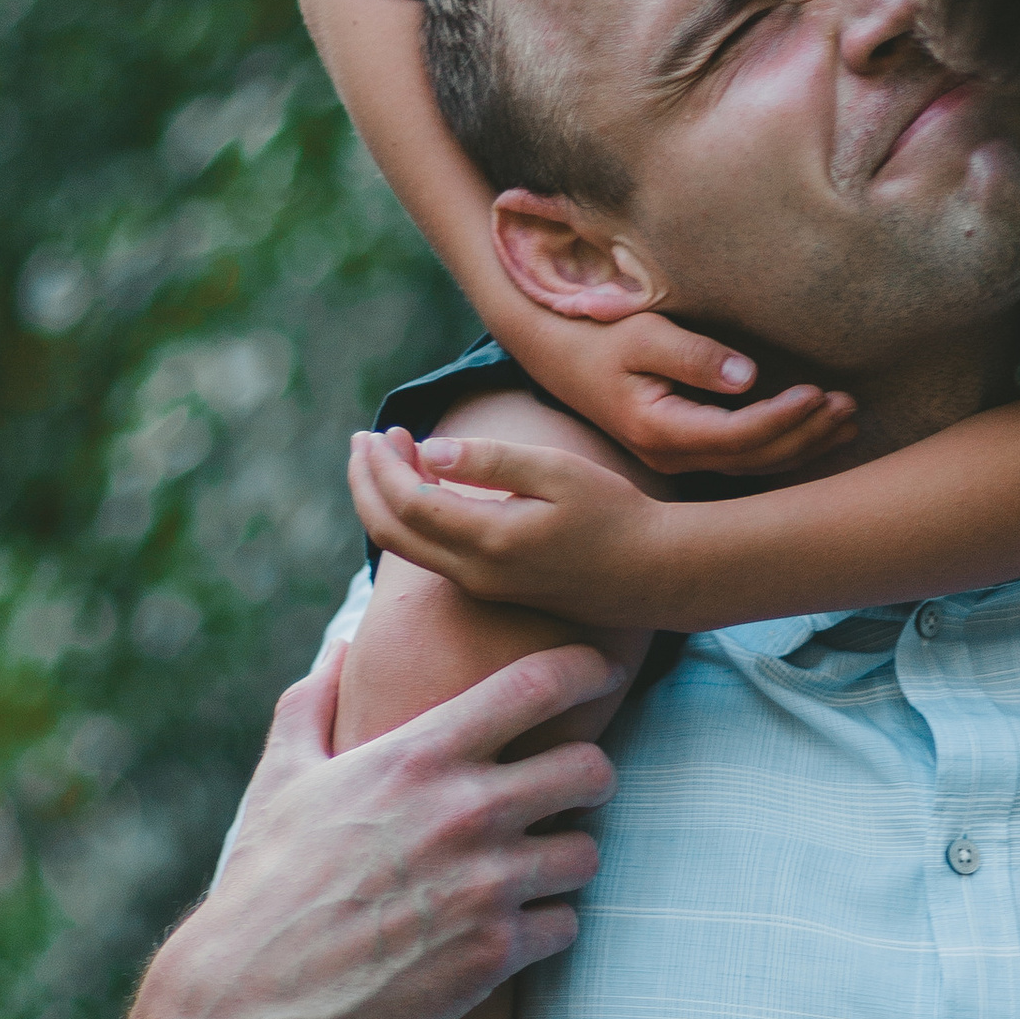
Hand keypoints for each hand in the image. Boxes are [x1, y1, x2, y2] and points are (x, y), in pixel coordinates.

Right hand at [136, 639, 622, 1018]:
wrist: (255, 996)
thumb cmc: (267, 880)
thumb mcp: (282, 779)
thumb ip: (315, 704)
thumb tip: (341, 648)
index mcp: (420, 757)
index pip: (537, 685)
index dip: (584, 668)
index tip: (601, 672)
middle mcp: (465, 813)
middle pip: (591, 770)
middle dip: (589, 777)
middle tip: (569, 791)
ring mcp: (486, 885)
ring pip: (587, 853)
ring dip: (566, 859)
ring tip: (534, 868)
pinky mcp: (495, 953)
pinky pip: (565, 925)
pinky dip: (544, 927)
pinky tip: (510, 927)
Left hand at [349, 425, 676, 621]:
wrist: (655, 574)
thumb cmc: (614, 514)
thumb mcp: (557, 472)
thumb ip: (491, 460)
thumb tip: (430, 451)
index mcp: (489, 541)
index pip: (408, 503)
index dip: (384, 465)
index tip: (383, 429)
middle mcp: (476, 574)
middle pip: (390, 533)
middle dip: (367, 484)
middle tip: (364, 441)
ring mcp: (483, 587)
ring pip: (406, 548)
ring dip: (386, 501)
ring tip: (386, 456)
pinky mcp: (494, 588)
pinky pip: (432, 555)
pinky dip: (413, 518)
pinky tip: (423, 487)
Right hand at [505, 301, 854, 478]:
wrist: (558, 355)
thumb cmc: (600, 335)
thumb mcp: (643, 334)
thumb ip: (694, 355)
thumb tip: (748, 376)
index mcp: (660, 429)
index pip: (737, 436)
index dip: (782, 419)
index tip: (817, 392)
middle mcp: (671, 456)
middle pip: (752, 458)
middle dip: (805, 434)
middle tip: (848, 406)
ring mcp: (677, 459)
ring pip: (752, 465)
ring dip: (802, 444)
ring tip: (846, 420)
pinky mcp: (684, 450)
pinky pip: (742, 459)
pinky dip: (782, 446)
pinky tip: (816, 432)